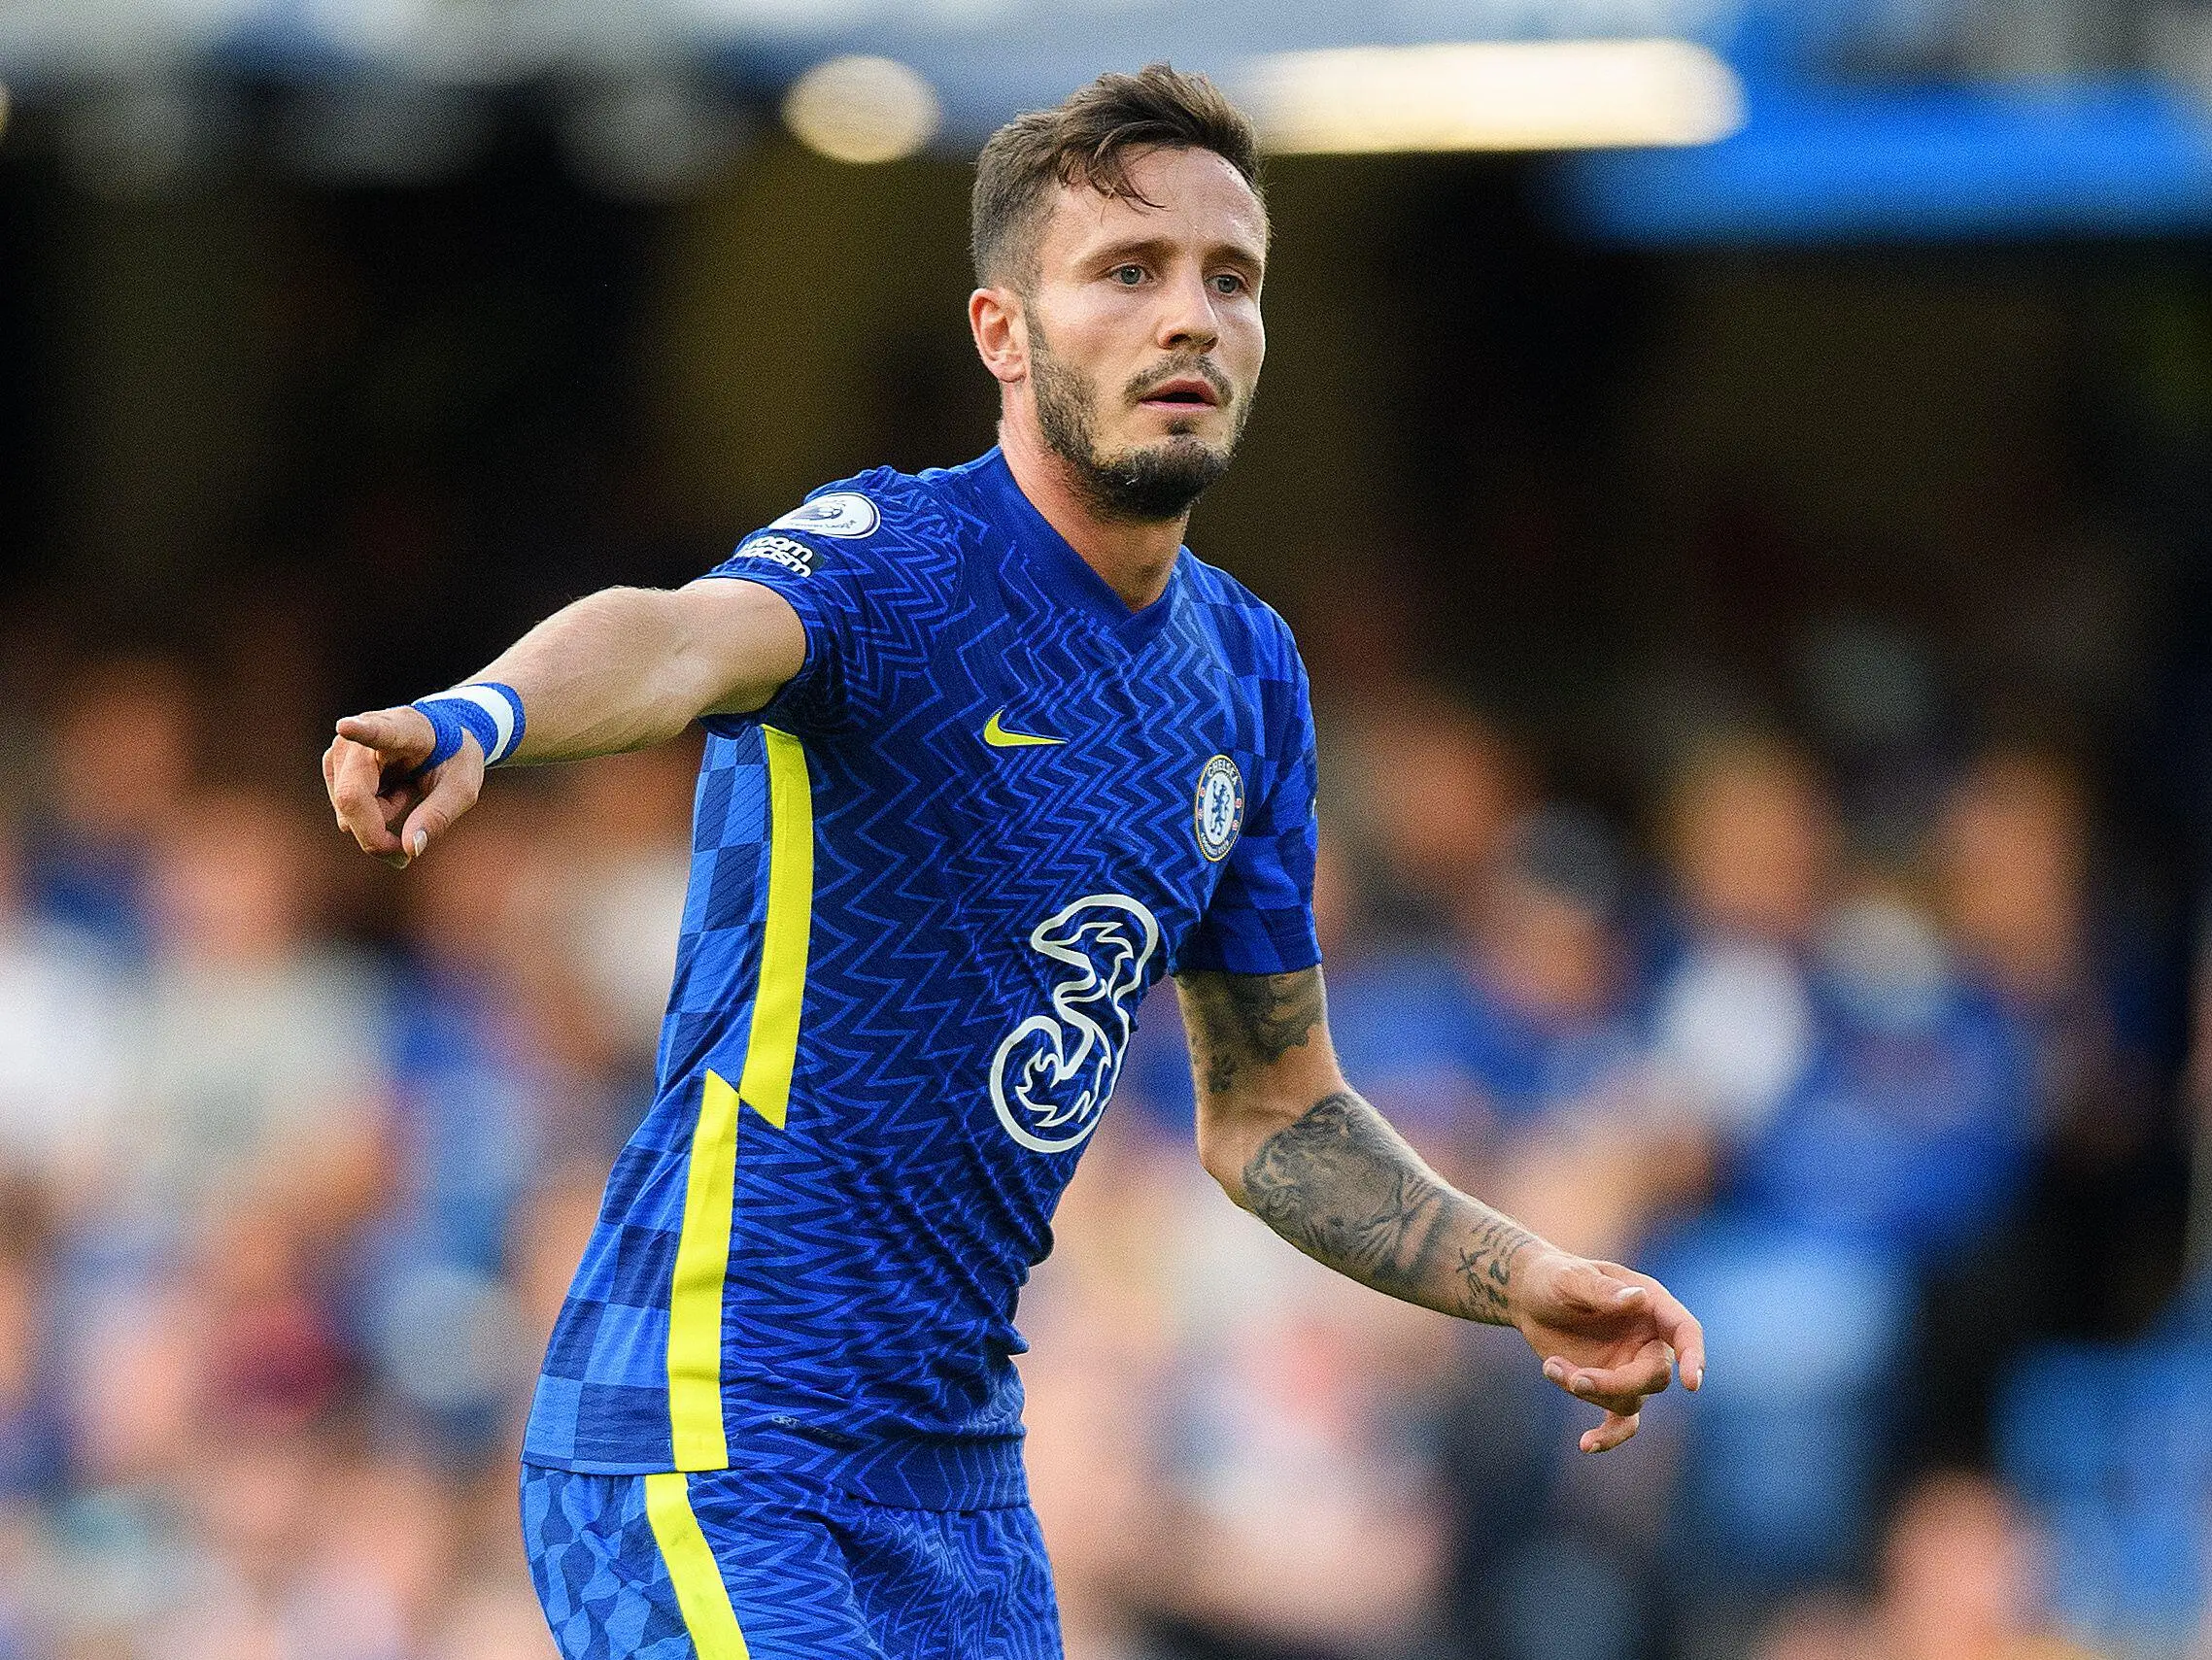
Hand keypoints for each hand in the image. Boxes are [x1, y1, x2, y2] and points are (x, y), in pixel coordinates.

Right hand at [323, 706, 484, 868]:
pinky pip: (346, 811)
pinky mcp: (332, 766)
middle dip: (376, 834)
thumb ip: (438, 816)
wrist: (441, 738)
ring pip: (347, 810)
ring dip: (379, 821)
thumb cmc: (453, 758)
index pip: (380, 731)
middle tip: (404, 855)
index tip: (347, 726)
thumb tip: (410, 849)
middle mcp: (363, 736)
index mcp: (404, 729)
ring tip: (406, 792)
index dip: (361, 731)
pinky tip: (390, 793)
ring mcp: (341, 750)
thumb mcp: (462, 787)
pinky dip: (370, 817)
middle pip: (352, 797)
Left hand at [1511, 1250, 1704, 1453]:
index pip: (1685, 1331)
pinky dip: (1609, 1436)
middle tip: (1575, 1380)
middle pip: (1654, 1376)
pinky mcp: (1608, 1389)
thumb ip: (1603, 1291)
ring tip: (1550, 1366)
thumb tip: (1638, 1300)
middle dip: (1616, 1384)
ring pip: (1629, 1399)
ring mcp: (1630, 1367)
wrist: (1530, 1296)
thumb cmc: (1554, 1278)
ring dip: (1589, 1392)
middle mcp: (1648, 1340)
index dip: (1694, 1356)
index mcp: (1651, 1306)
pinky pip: (1621, 1422)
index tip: (1693, 1383)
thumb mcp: (1571, 1278)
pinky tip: (1587, 1444)